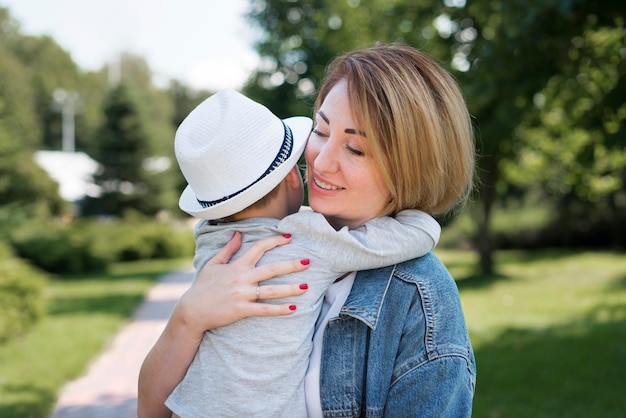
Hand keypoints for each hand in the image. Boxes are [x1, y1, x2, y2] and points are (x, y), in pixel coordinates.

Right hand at [176, 231, 309, 333]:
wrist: (192, 311)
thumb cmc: (203, 287)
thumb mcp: (213, 264)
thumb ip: (228, 249)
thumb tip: (237, 233)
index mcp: (236, 265)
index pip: (258, 248)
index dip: (274, 241)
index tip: (289, 237)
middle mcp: (241, 278)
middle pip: (271, 269)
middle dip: (291, 264)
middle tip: (308, 261)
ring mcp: (242, 294)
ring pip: (271, 290)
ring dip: (290, 288)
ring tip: (306, 286)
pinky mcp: (241, 310)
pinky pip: (264, 310)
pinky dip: (279, 309)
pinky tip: (293, 308)